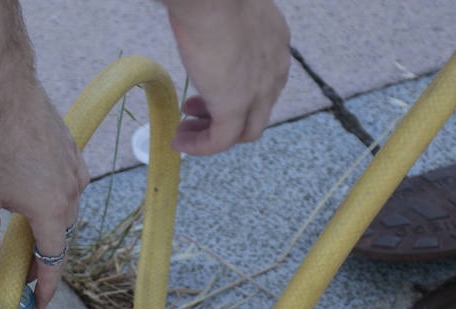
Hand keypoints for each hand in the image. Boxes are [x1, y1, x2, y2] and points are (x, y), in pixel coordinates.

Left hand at [0, 77, 87, 308]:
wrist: (5, 91)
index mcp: (50, 212)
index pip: (53, 262)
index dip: (46, 287)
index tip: (40, 303)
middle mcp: (70, 194)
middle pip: (60, 238)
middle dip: (43, 259)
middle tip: (22, 272)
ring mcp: (75, 170)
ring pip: (65, 211)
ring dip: (47, 227)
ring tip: (25, 235)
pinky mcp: (72, 152)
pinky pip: (67, 185)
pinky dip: (53, 199)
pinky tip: (32, 195)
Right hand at [166, 0, 290, 153]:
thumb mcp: (228, 15)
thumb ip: (224, 31)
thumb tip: (203, 31)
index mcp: (275, 46)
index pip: (262, 84)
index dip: (233, 92)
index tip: (205, 93)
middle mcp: (275, 71)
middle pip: (255, 111)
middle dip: (222, 115)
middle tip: (193, 113)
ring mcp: (258, 92)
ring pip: (242, 131)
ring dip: (211, 135)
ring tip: (183, 132)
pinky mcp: (235, 108)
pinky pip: (220, 140)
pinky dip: (201, 146)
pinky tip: (180, 143)